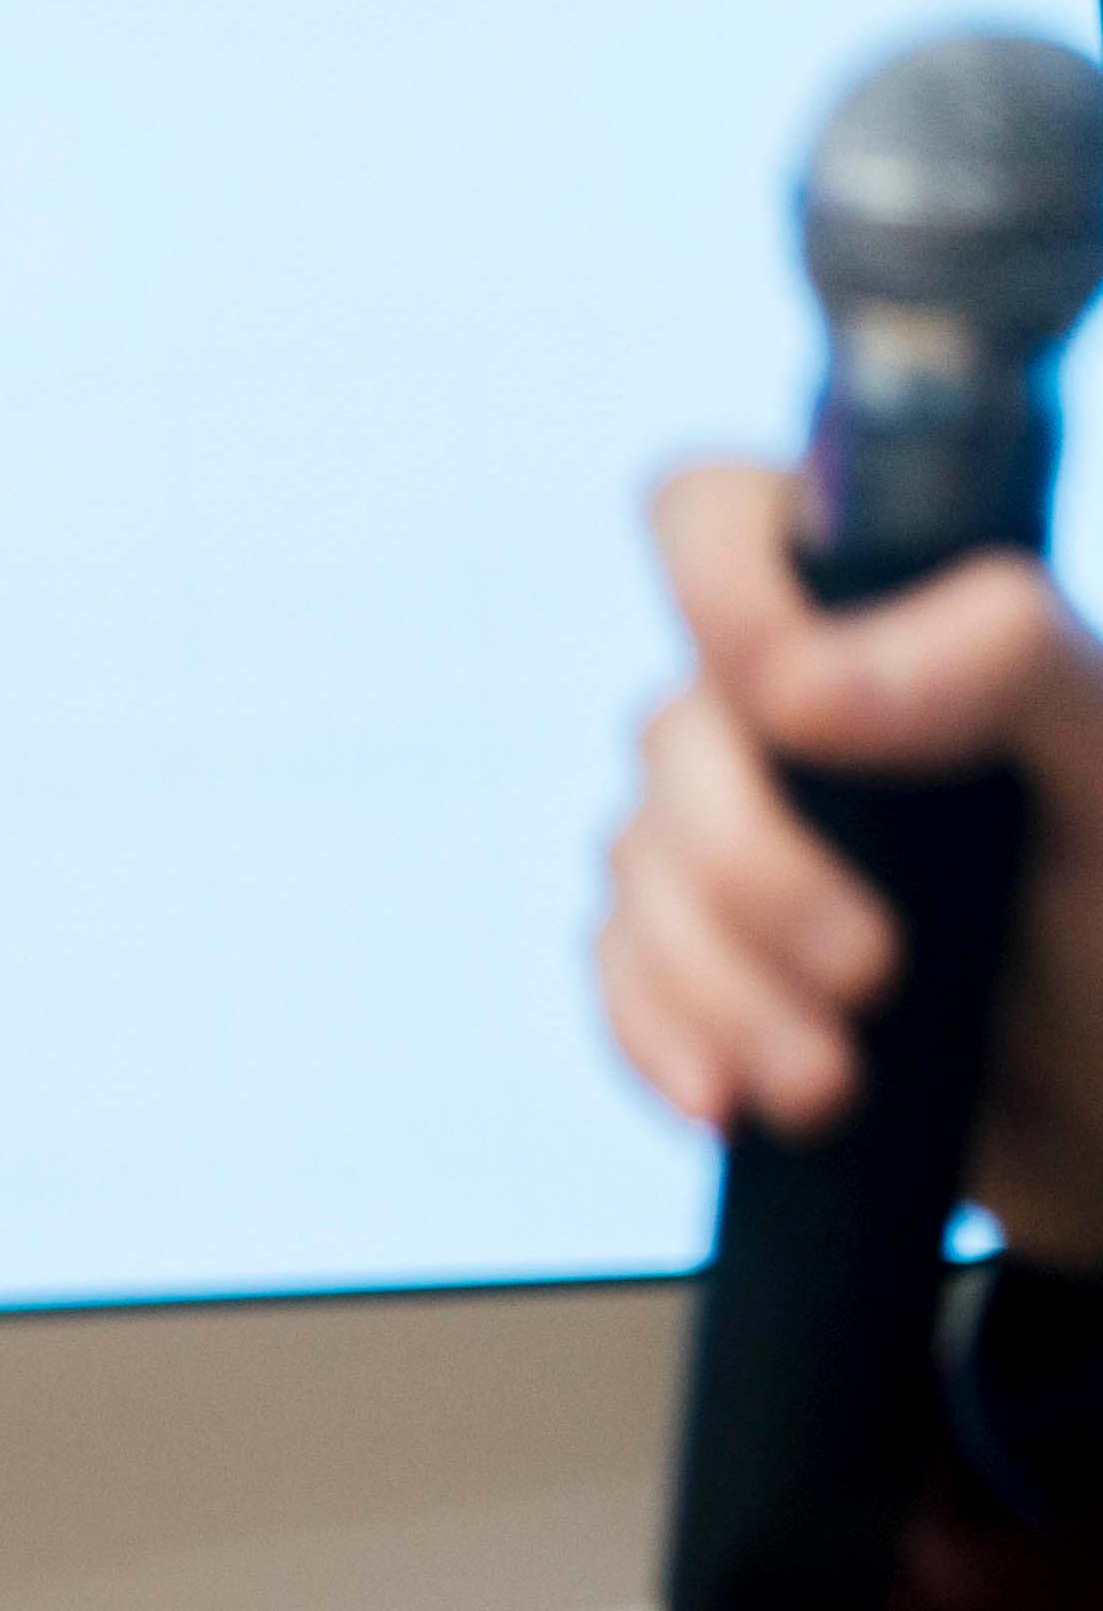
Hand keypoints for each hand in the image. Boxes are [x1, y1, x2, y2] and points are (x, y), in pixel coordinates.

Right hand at [600, 459, 1102, 1264]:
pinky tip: (744, 1095)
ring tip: (833, 1077)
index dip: (715, 588)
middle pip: (667, 737)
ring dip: (726, 990)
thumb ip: (1000, 663)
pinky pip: (610, 970)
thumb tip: (796, 680)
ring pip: (631, 869)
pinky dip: (666, 1040)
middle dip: (755, 876)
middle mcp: (789, 707)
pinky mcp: (692, 950)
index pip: (716, 515)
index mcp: (889, 617)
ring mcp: (729, 828)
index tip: (793, 706)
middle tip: (874, 967)